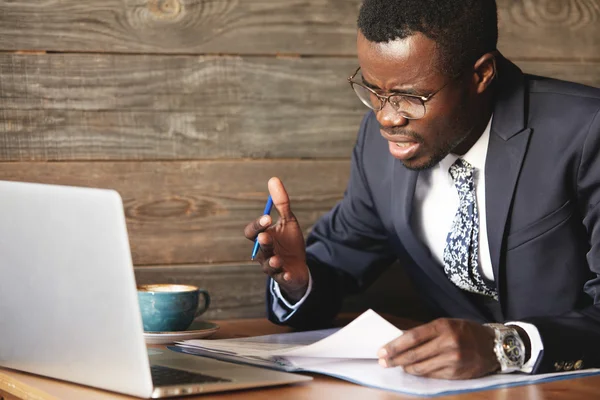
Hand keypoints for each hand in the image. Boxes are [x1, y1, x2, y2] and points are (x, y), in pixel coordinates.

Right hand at [244, 177, 308, 301]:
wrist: (299, 265)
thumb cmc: (289, 242)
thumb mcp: (288, 221)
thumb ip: (281, 203)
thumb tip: (273, 179)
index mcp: (262, 237)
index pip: (252, 231)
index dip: (257, 225)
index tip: (267, 217)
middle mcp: (263, 253)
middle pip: (259, 248)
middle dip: (263, 242)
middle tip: (266, 236)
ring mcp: (272, 267)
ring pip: (267, 265)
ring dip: (272, 261)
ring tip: (277, 259)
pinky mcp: (283, 277)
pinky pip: (281, 278)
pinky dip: (284, 276)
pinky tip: (288, 273)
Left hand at [377, 318, 498, 378]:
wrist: (494, 346)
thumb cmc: (466, 332)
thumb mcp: (446, 324)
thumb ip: (426, 333)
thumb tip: (400, 341)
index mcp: (443, 326)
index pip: (412, 337)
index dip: (394, 345)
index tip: (382, 351)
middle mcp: (448, 343)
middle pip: (414, 354)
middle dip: (395, 359)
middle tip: (383, 362)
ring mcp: (453, 360)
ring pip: (421, 368)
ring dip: (407, 368)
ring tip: (400, 366)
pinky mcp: (456, 374)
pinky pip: (432, 376)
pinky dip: (421, 373)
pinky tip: (416, 370)